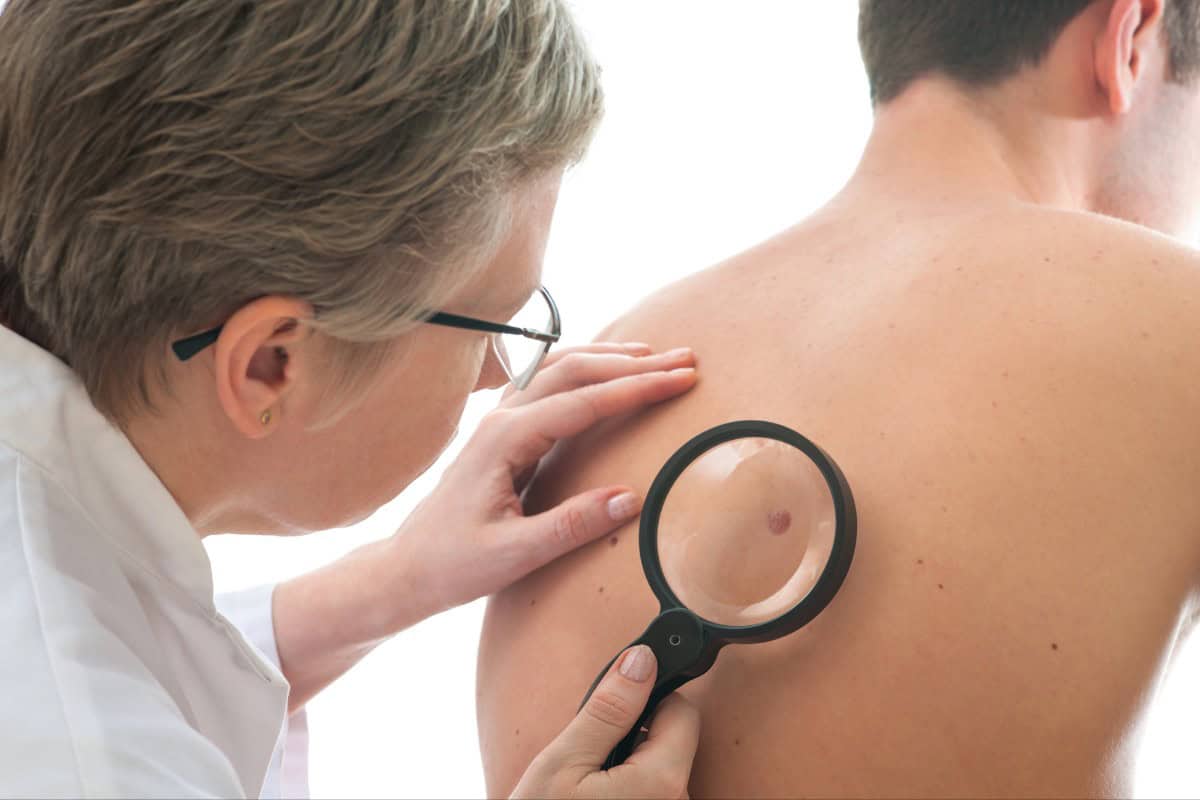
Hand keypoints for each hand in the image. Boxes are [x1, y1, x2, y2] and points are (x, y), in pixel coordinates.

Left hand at [398, 342, 697, 614]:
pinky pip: (547, 386)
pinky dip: (584, 372)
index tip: (681, 379)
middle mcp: (501, 420)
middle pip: (574, 371)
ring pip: (559, 370)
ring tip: (655, 357)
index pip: (584, 401)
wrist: (407, 569)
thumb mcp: (515, 555)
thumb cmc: (452, 564)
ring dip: (608, 359)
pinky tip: (604, 374)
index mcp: (505, 440)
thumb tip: (629, 497)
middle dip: (632, 363)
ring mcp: (498, 423)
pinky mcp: (502, 435)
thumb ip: (571, 525)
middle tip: (684, 360)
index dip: (637, 388)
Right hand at [512, 646, 699, 798]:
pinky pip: (651, 796)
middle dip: (637, 738)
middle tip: (590, 759)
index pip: (683, 711)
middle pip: (675, 743)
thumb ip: (609, 709)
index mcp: (663, 781)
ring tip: (588, 788)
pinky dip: (629, 792)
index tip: (612, 713)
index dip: (648, 700)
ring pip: (662, 772)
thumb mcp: (564, 761)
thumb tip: (643, 659)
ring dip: (631, 768)